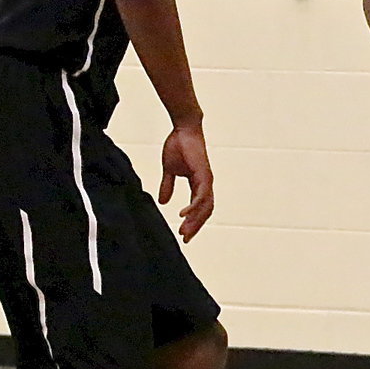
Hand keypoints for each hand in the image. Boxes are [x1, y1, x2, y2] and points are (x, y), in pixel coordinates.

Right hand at [159, 123, 213, 241]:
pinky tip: (184, 215)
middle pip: (204, 211)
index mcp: (198, 184)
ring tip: (184, 231)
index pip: (199, 208)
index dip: (193, 221)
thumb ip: (168, 186)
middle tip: (185, 239)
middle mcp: (205, 184)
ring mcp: (206, 180)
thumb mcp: (169, 170)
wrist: (183, 129)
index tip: (183, 234)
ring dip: (195, 220)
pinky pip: (201, 195)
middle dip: (195, 226)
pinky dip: (194, 207)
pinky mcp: (203, 174)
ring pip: (205, 206)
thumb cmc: (178, 146)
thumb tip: (163, 202)